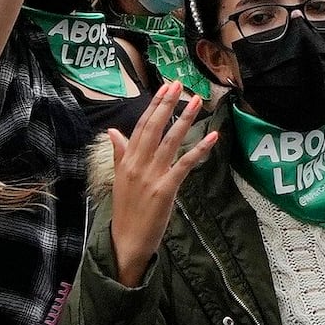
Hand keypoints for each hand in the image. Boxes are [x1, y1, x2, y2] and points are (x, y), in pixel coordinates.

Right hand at [100, 90, 222, 278]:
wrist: (126, 241)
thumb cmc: (126, 211)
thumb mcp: (120, 179)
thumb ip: (119, 153)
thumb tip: (112, 131)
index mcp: (126, 160)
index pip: (141, 126)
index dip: (153, 105)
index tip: (164, 88)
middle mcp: (137, 164)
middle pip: (154, 128)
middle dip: (167, 104)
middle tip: (180, 84)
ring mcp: (151, 176)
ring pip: (170, 141)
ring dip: (185, 119)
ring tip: (196, 101)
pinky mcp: (166, 189)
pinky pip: (185, 164)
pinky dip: (199, 149)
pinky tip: (211, 137)